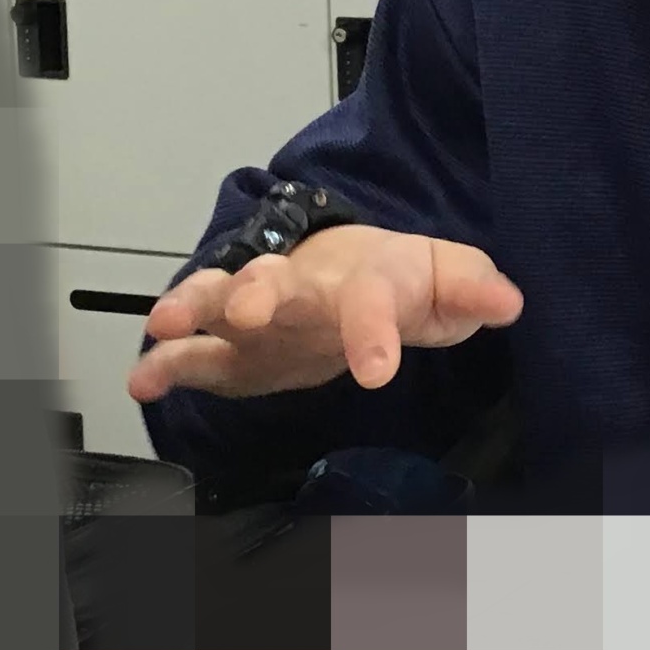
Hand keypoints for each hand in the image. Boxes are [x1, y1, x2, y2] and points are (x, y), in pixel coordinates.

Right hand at [126, 225, 523, 401]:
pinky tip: (142, 378)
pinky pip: (194, 352)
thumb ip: (476, 289)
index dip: (374, 332)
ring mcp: (263, 315)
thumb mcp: (448, 277)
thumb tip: (508, 302)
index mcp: (364, 278)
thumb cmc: (401, 278)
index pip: (372, 299)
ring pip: (221, 300)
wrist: (357, 272)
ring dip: (195, 307)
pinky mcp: (235, 348)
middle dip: (258, 293)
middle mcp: (305, 288)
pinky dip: (165, 362)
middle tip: (248, 311)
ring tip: (165, 325)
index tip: (377, 369)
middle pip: (277, 281)